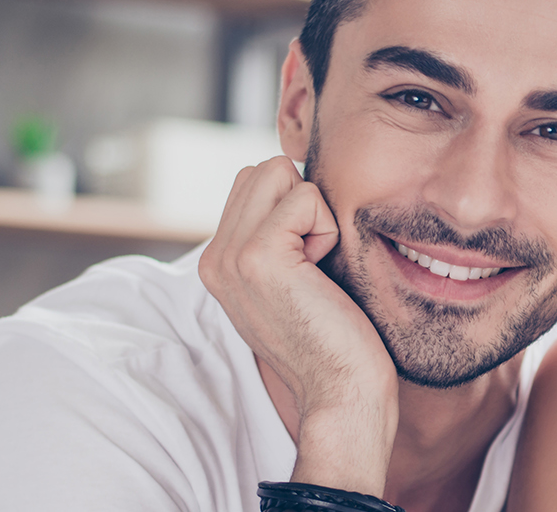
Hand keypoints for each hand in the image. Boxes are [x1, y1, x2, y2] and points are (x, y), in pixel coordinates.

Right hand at [198, 156, 398, 495]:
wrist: (342, 389)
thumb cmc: (334, 334)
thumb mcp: (291, 278)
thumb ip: (276, 235)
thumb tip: (295, 180)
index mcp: (217, 261)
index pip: (253, 180)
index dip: (296, 209)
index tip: (306, 265)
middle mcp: (214, 257)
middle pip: (264, 168)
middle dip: (304, 203)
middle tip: (314, 264)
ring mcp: (231, 256)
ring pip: (280, 172)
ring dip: (315, 214)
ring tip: (316, 268)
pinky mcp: (259, 256)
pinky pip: (305, 197)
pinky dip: (327, 228)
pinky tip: (322, 273)